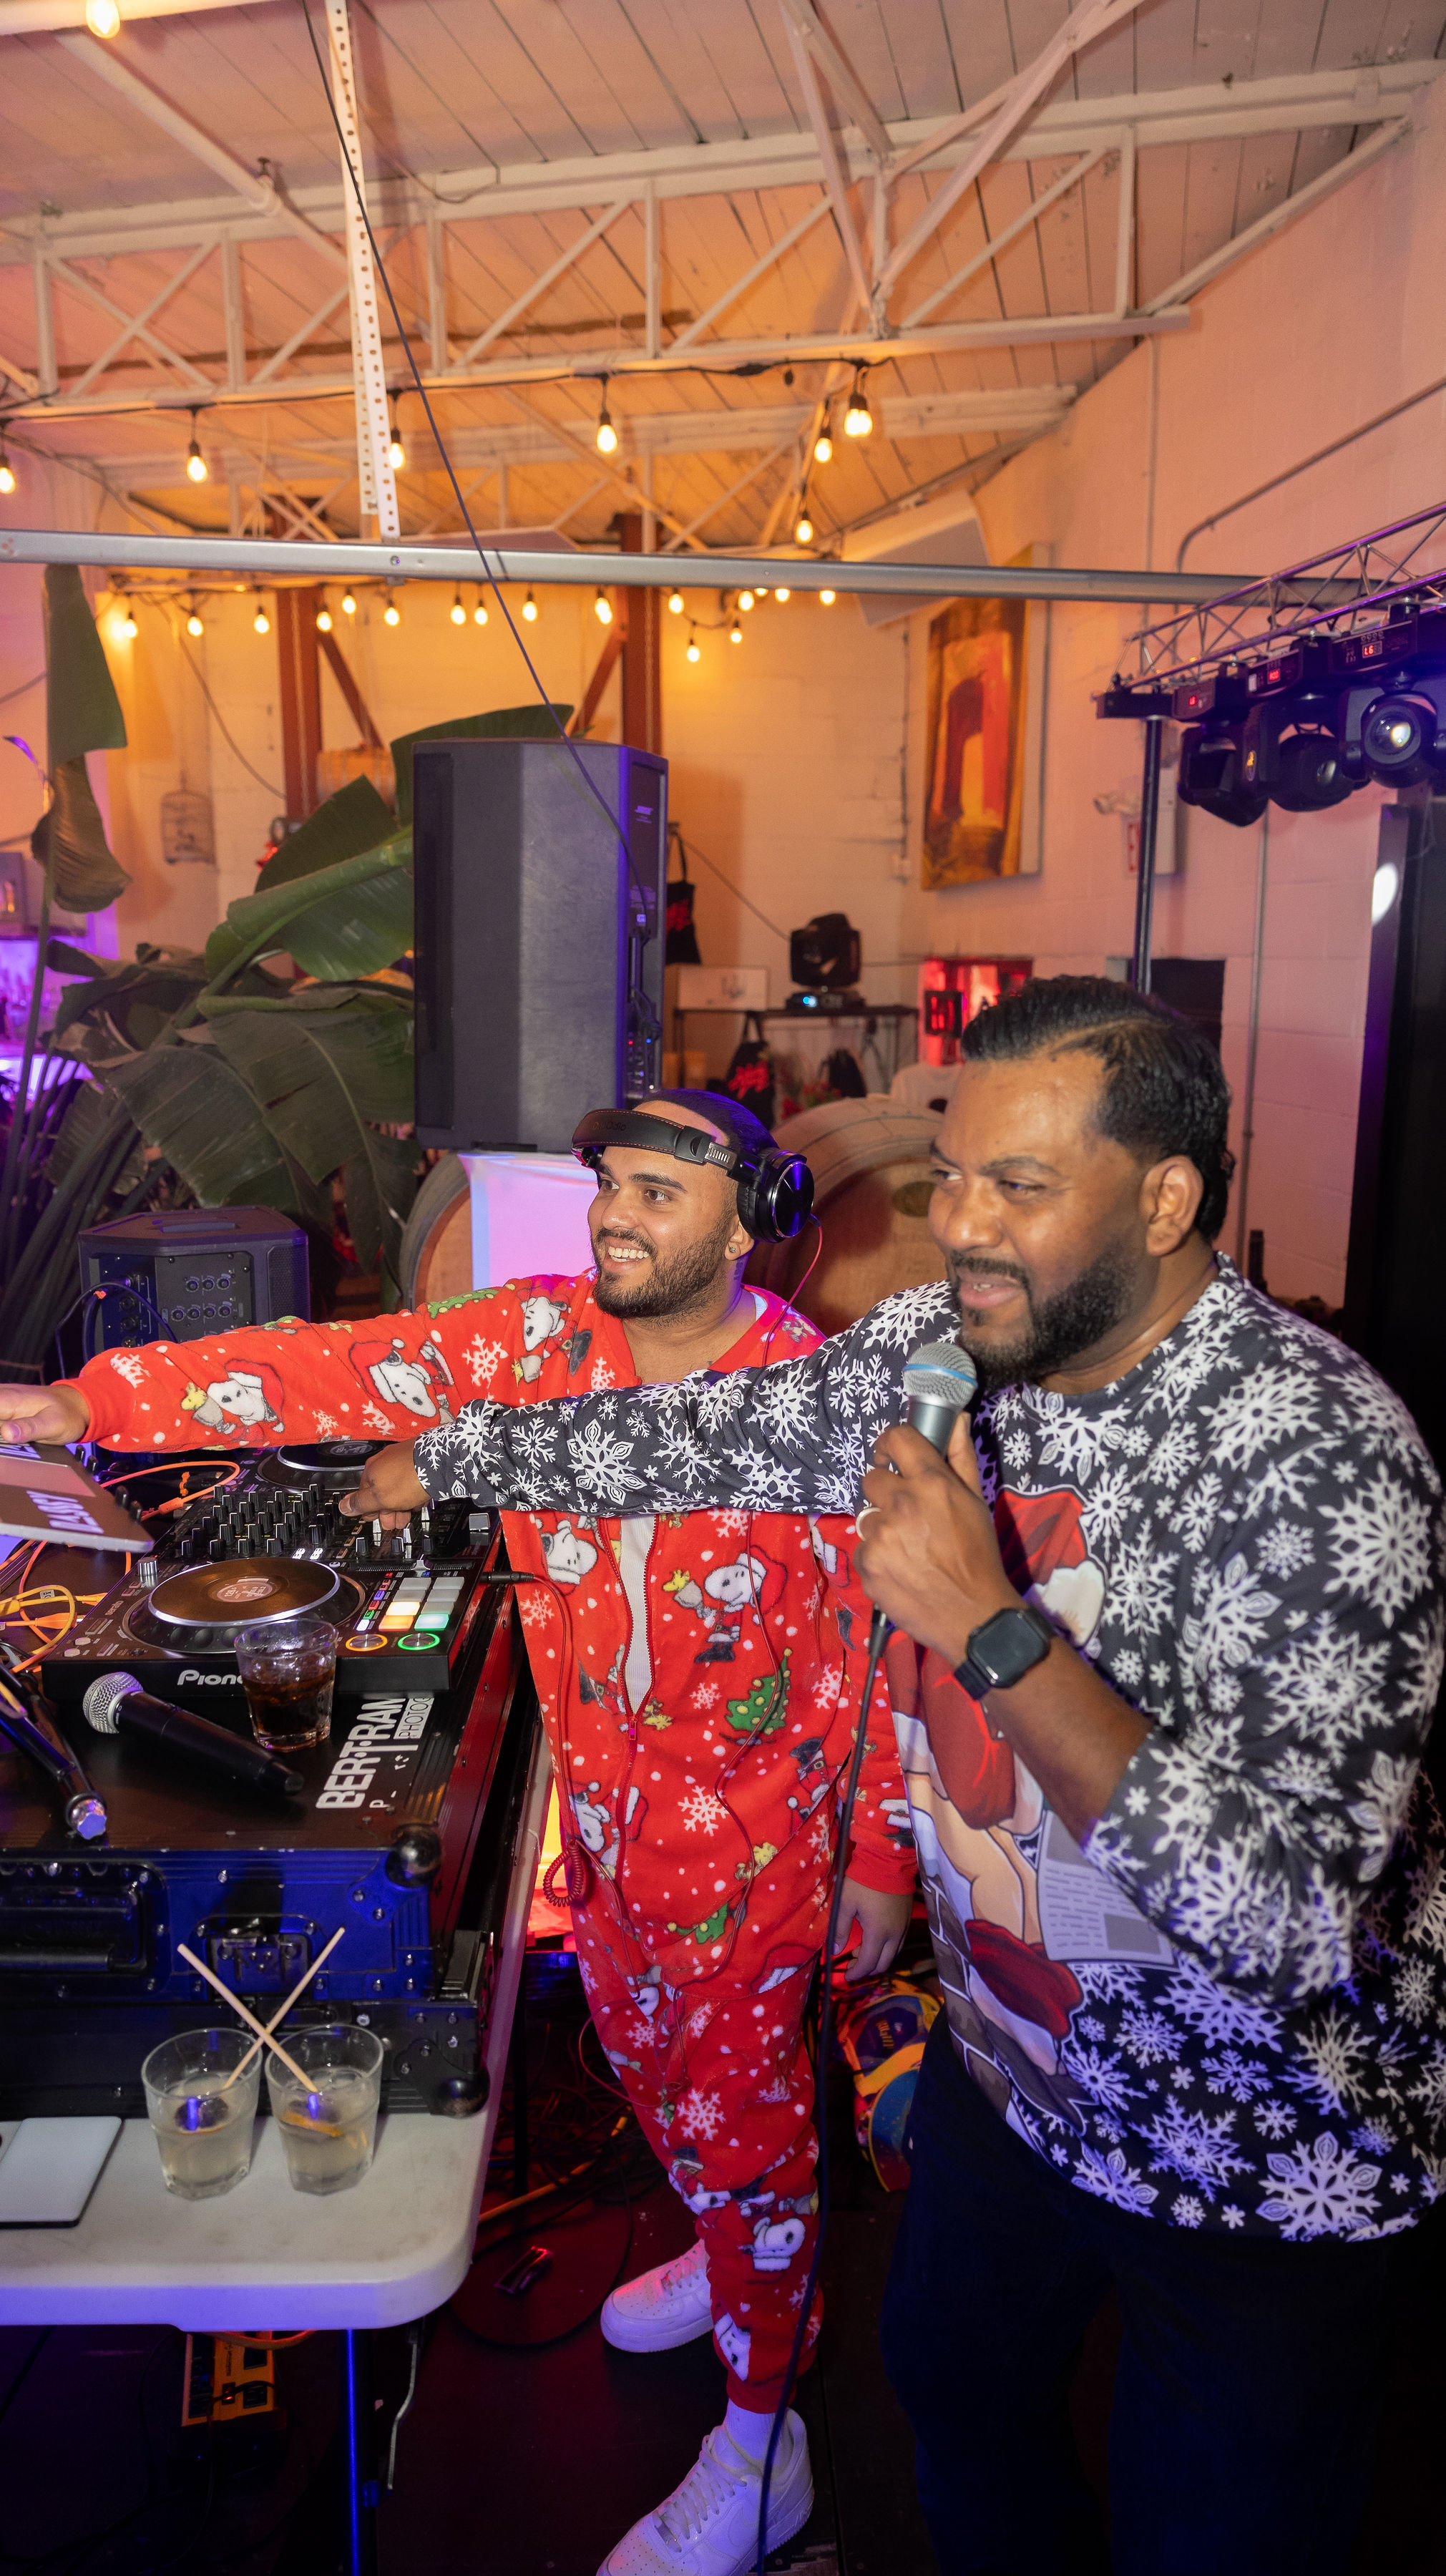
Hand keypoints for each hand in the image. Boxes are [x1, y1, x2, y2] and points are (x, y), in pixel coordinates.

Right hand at [0, 1383, 90, 1445]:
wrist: (75, 1403)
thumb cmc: (66, 1414)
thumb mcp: (53, 1425)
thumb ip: (29, 1428)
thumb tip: (6, 1433)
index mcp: (9, 1401)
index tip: (0, 1435)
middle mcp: (1, 1396)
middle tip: (8, 1442)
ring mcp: (0, 1401)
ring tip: (18, 1440)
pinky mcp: (2, 1407)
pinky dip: (0, 1430)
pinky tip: (8, 1436)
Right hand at [338, 1440, 426, 1528]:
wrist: (438, 1463)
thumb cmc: (409, 1479)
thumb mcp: (379, 1498)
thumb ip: (360, 1503)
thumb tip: (343, 1506)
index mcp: (371, 1470)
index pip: (364, 1494)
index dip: (371, 1510)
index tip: (379, 1519)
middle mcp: (385, 1461)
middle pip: (382, 1490)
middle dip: (388, 1509)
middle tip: (397, 1521)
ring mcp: (402, 1458)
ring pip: (398, 1486)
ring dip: (402, 1503)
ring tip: (409, 1513)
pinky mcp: (418, 1459)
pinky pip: (412, 1479)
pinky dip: (414, 1491)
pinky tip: (419, 1500)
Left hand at [834, 1878, 912, 1984]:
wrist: (888, 1861)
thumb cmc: (863, 1882)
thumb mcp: (845, 1904)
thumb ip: (840, 1929)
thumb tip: (835, 1951)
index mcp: (878, 1933)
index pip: (868, 1963)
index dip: (856, 1973)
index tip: (845, 1975)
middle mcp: (895, 1935)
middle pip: (883, 1963)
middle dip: (867, 1968)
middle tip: (851, 1965)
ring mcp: (903, 1927)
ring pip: (892, 1954)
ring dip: (877, 1959)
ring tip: (860, 1952)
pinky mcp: (907, 1919)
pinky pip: (898, 1943)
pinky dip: (885, 1949)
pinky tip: (875, 1941)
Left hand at [852, 1420, 1017, 1668]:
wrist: (973, 1615)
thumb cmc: (979, 1556)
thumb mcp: (976, 1503)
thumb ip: (961, 1458)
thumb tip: (956, 1420)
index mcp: (931, 1483)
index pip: (896, 1438)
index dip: (890, 1445)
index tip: (890, 1457)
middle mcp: (901, 1504)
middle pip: (871, 1479)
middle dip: (886, 1493)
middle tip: (908, 1514)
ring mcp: (880, 1536)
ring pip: (867, 1518)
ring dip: (882, 1529)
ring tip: (908, 1549)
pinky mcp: (867, 1564)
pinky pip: (863, 1549)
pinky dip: (877, 1558)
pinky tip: (900, 1570)